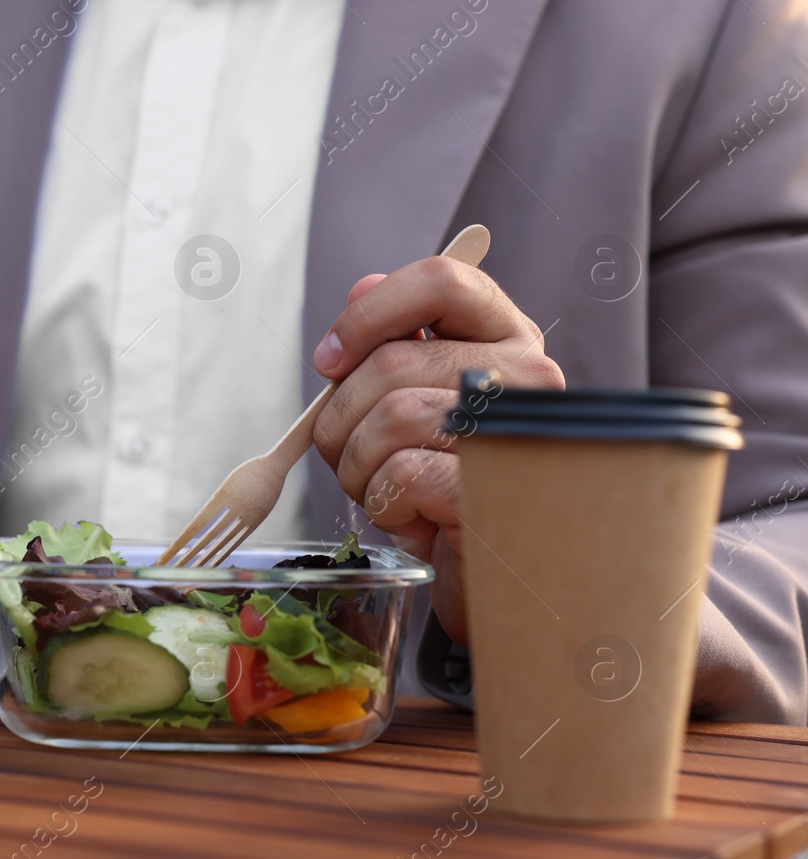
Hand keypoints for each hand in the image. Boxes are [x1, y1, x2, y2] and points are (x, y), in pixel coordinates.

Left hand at [310, 255, 564, 642]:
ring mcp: (522, 431)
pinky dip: (384, 504)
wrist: (494, 578)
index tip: (330, 362)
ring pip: (390, 418)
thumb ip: (395, 344)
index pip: (439, 280)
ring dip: (358, 468)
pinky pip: (402, 475)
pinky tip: (414, 520)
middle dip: (341, 419)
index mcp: (505, 338)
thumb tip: (361, 287)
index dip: (367, 316)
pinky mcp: (502, 489)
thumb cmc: (448, 487)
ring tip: (385, 491)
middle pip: (392, 362)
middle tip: (352, 457)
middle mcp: (527, 375)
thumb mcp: (416, 406)